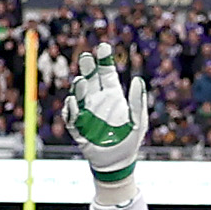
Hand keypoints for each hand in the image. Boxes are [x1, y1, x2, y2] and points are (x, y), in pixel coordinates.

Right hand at [62, 42, 148, 185]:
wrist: (118, 162)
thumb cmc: (130, 139)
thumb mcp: (138, 120)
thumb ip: (137, 101)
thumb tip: (138, 80)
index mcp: (112, 95)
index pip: (106, 73)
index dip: (104, 61)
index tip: (103, 47)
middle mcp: (97, 100)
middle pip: (90, 79)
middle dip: (88, 68)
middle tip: (87, 57)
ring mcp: (86, 112)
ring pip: (79, 95)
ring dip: (80, 88)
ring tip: (82, 81)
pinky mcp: (78, 127)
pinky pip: (72, 116)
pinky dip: (72, 109)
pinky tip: (74, 102)